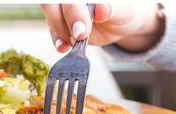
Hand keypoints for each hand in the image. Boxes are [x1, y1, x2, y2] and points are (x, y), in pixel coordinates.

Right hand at [41, 3, 164, 52]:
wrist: (122, 23)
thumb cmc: (124, 10)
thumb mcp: (123, 10)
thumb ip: (111, 8)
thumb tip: (102, 8)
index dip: (73, 10)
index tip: (82, 30)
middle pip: (52, 2)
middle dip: (62, 20)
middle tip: (78, 36)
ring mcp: (65, 8)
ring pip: (51, 15)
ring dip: (59, 32)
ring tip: (72, 43)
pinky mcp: (62, 23)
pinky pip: (54, 30)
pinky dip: (58, 40)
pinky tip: (64, 47)